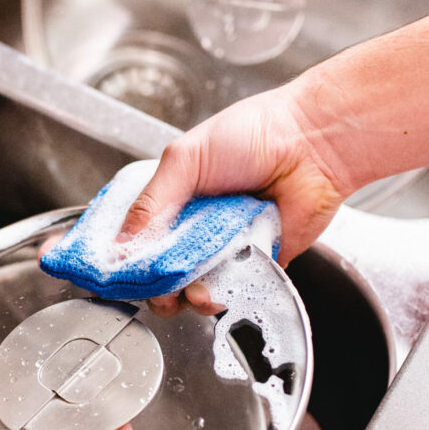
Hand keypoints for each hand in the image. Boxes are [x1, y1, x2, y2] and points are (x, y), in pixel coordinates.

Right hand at [117, 83, 352, 314]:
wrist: (313, 144)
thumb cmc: (255, 134)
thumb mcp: (186, 159)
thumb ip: (152, 201)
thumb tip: (123, 243)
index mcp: (174, 197)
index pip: (138, 237)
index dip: (124, 258)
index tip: (115, 274)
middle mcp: (196, 225)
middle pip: (163, 269)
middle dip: (155, 286)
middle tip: (157, 290)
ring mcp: (225, 246)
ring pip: (195, 286)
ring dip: (188, 295)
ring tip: (193, 291)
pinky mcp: (255, 262)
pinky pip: (234, 288)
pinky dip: (225, 292)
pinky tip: (221, 286)